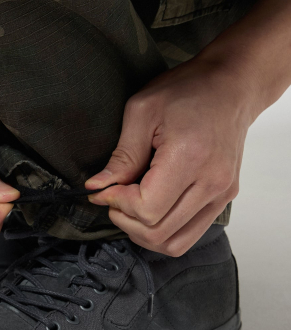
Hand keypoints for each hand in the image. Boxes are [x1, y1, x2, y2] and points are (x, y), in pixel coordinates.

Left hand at [85, 56, 260, 255]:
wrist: (231, 86)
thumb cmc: (187, 90)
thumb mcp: (142, 111)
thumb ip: (121, 156)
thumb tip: (97, 188)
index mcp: (190, 159)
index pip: (147, 210)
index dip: (118, 204)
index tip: (106, 188)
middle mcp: (212, 183)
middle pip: (158, 232)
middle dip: (125, 220)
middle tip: (113, 197)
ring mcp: (221, 194)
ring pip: (174, 243)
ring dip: (143, 232)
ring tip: (130, 206)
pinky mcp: (223, 198)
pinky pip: (189, 235)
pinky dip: (163, 231)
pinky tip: (150, 208)